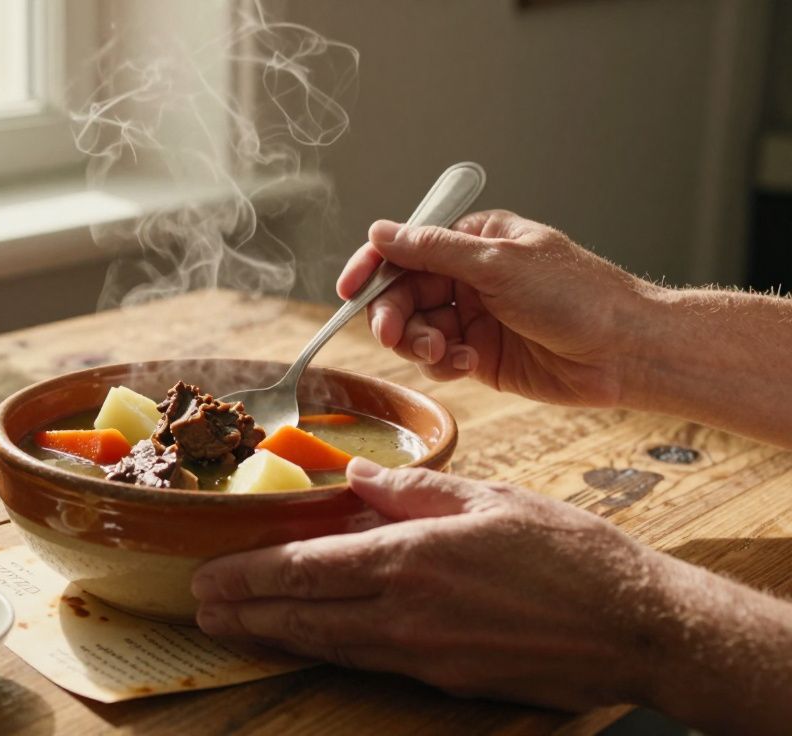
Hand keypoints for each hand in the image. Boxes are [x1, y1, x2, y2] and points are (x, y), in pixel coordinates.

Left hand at [192, 459, 666, 710]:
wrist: (637, 628)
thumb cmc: (570, 554)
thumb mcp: (490, 498)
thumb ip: (412, 489)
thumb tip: (355, 478)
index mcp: (410, 558)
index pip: (305, 569)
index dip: (249, 575)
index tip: (208, 576)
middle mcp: (404, 613)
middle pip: (302, 615)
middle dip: (245, 612)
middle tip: (200, 610)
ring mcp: (423, 654)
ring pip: (329, 646)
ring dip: (275, 637)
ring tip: (235, 629)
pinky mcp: (445, 679)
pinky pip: (369, 661)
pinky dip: (328, 651)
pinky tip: (311, 643)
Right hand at [336, 211, 652, 407]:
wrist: (626, 352)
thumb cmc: (578, 296)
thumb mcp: (500, 265)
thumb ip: (433, 250)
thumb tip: (381, 231)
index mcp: (474, 242)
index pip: (406, 248)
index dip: (372, 267)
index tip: (348, 290)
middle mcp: (469, 278)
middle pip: (403, 293)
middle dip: (394, 315)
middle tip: (395, 336)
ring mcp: (473, 318)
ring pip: (416, 330)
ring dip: (419, 343)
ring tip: (442, 354)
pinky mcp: (480, 357)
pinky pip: (438, 360)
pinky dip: (442, 365)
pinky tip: (466, 365)